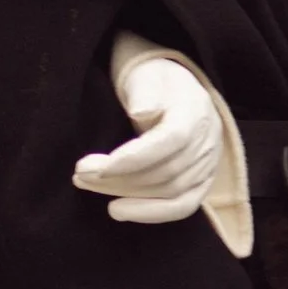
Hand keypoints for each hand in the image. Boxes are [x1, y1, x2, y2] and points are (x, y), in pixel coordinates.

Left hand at [73, 46, 224, 225]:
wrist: (174, 92)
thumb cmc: (154, 82)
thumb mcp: (147, 75)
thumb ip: (145, 91)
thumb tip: (141, 111)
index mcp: (195, 112)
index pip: (170, 141)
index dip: (134, 158)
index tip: (99, 166)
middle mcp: (207, 141)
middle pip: (166, 171)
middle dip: (120, 178)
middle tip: (80, 174)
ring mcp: (207, 165)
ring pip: (169, 192)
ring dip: (126, 194)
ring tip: (89, 185)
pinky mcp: (201, 183)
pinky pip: (182, 207)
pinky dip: (150, 213)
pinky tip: (120, 211)